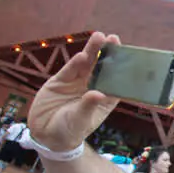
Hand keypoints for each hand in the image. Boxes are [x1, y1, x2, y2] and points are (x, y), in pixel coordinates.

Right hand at [27, 32, 121, 150]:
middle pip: (102, 68)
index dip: (122, 69)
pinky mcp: (61, 81)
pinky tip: (82, 55)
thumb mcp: (80, 121)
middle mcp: (92, 87)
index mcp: (104, 99)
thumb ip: (88, 106)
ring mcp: (77, 82)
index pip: (116, 81)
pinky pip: (69, 69)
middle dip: (108, 54)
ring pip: (86, 64)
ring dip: (92, 51)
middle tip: (114, 38)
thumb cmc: (69, 131)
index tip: (128, 57)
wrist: (45, 135)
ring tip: (99, 37)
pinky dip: (75, 62)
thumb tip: (98, 94)